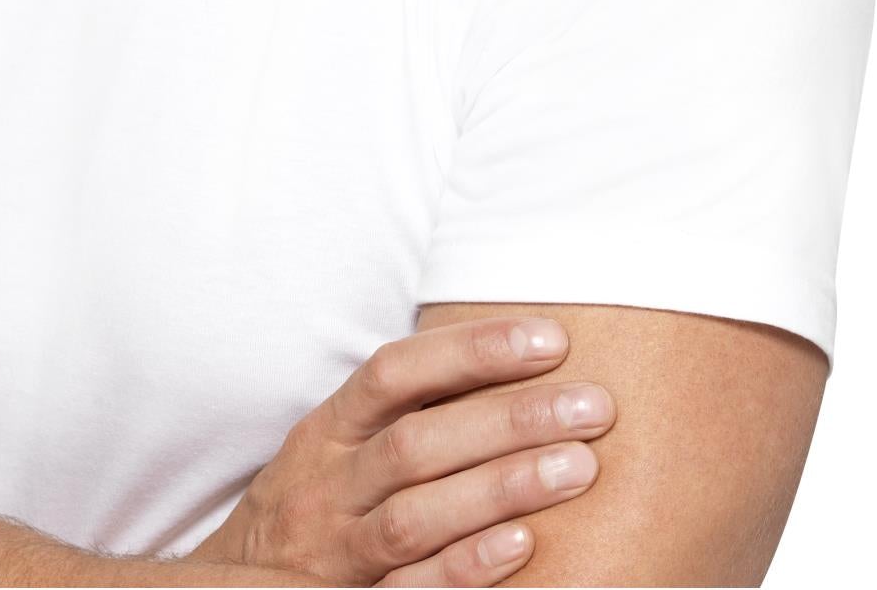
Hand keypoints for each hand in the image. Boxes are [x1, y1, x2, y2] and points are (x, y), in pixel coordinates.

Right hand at [189, 317, 613, 585]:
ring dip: (502, 488)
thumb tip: (504, 353)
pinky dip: (465, 569)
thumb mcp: (335, 448)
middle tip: (593, 405)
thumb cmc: (312, 505)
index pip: (395, 373)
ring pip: (417, 514)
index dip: (469, 351)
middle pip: (417, 442)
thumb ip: (401, 412)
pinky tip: (525, 548)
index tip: (550, 339)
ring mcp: (336, 550)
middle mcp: (328, 485)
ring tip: (580, 465)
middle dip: (508, 418)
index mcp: (327, 432)